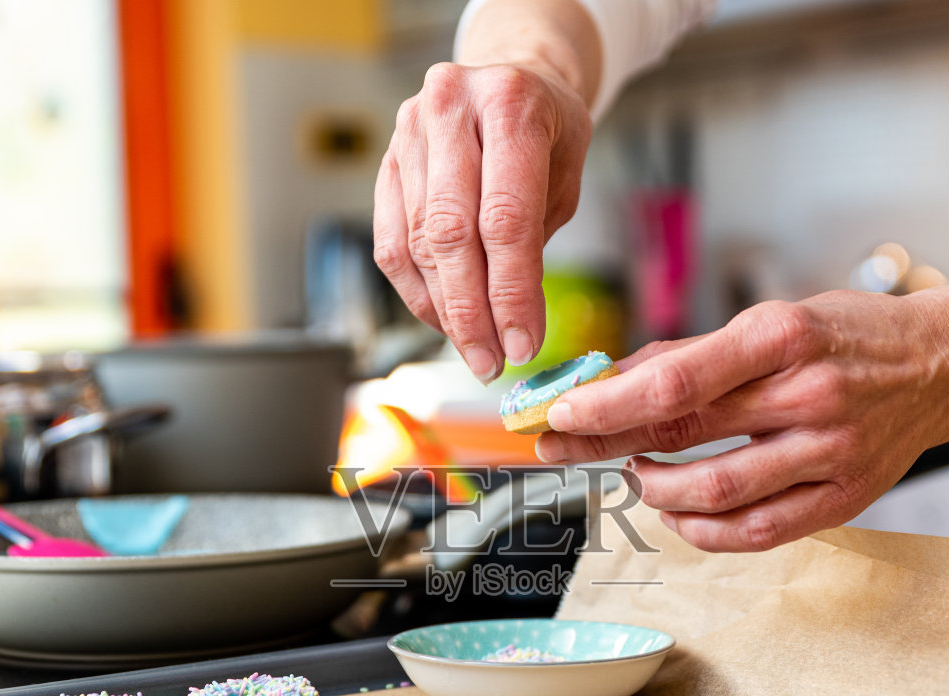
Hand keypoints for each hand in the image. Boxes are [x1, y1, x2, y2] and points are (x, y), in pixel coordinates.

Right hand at [374, 62, 590, 381]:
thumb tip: (514, 327)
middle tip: (491, 362)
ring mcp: (407, 132)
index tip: (521, 344)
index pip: (504, 217)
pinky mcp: (384, 162)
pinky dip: (416, 292)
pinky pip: (390, 244)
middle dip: (471, 311)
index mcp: (509, 102)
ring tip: (473, 348)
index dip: (511, 292)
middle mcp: (450, 108)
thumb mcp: (564, 175)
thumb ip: (536, 241)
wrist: (509, 80)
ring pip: (416, 244)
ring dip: (445, 310)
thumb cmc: (545, 133)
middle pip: (451, 234)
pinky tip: (443, 319)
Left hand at [533, 291, 948, 550]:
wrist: (942, 366)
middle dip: (607, 445)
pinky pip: (757, 532)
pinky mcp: (845, 498)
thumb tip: (606, 381)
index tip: (559, 415)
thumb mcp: (771, 320)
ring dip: (656, 490)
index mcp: (783, 336)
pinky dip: (703, 529)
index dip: (608, 405)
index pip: (677, 381)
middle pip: (685, 433)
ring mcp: (831, 452)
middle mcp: (810, 394)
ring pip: (717, 493)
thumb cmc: (846, 337)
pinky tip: (679, 511)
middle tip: (561, 448)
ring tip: (635, 474)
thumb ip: (691, 355)